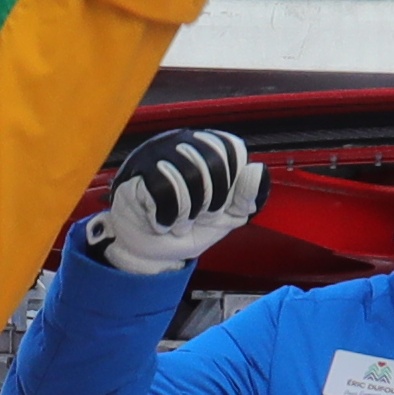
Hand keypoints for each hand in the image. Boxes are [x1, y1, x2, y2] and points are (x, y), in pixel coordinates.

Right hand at [98, 126, 262, 276]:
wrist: (152, 251)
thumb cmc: (189, 227)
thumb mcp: (229, 216)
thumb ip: (248, 196)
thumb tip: (257, 169)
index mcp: (209, 148)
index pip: (233, 149)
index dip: (231, 185)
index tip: (220, 204)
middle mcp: (183, 142)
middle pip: (214, 164)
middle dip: (211, 203)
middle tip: (198, 217)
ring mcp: (158, 154)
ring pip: (188, 176)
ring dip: (187, 214)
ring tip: (179, 222)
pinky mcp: (136, 172)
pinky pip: (162, 190)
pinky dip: (167, 217)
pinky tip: (162, 223)